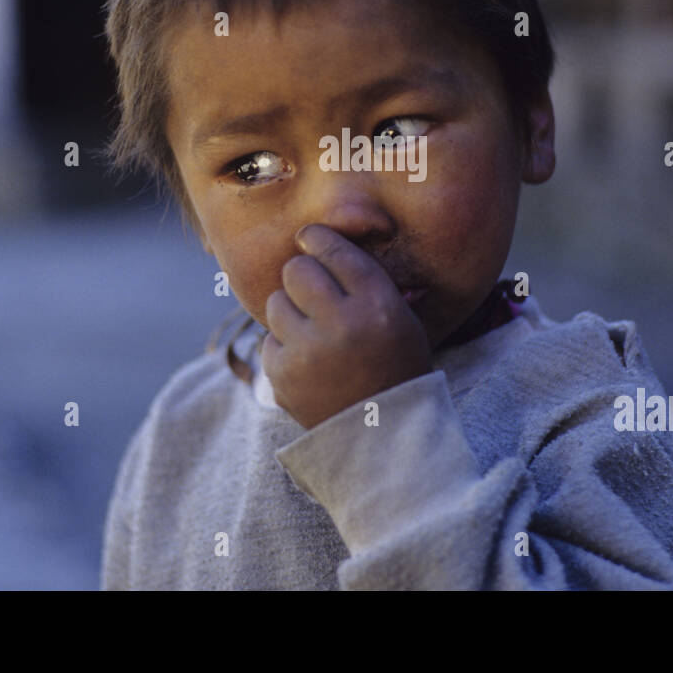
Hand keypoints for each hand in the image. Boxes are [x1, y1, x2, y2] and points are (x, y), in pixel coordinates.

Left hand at [261, 224, 432, 429]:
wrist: (383, 435)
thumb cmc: (396, 367)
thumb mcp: (403, 321)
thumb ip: (370, 281)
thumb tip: (324, 238)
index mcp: (378, 305)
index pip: (336, 252)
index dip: (317, 238)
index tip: (309, 237)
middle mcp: (342, 323)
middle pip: (298, 270)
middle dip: (302, 275)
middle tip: (311, 288)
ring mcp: (309, 351)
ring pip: (276, 301)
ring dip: (291, 310)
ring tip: (312, 330)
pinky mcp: (283, 374)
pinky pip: (269, 339)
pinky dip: (285, 345)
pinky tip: (308, 360)